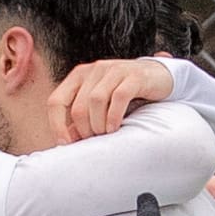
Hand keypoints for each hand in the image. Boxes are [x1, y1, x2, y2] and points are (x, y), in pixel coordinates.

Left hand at [51, 56, 176, 140]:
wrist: (158, 76)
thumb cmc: (125, 94)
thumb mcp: (100, 105)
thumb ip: (82, 119)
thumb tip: (66, 141)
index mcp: (79, 76)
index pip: (56, 101)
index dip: (56, 125)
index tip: (65, 144)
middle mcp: (93, 70)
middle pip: (77, 107)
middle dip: (84, 130)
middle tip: (94, 141)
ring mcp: (114, 70)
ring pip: (95, 101)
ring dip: (99, 125)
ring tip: (106, 134)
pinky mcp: (134, 75)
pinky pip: (119, 97)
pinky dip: (114, 116)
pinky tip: (115, 128)